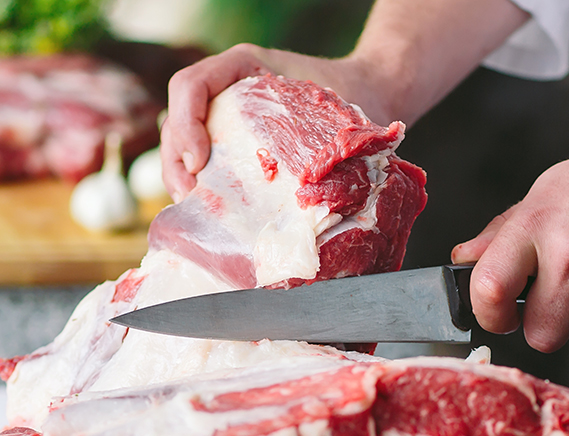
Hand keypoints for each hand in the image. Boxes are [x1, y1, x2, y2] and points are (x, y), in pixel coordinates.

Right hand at [161, 44, 391, 200]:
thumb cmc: (352, 97)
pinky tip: (208, 209)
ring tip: (194, 206)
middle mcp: (229, 89)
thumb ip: (327, 136)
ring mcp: (227, 116)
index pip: (193, 85)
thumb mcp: (336, 109)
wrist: (368, 92)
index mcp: (246, 68)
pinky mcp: (233, 143)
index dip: (186, 123)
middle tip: (190, 196)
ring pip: (182, 141)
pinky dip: (199, 183)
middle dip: (176, 160)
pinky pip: (202, 159)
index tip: (199, 161)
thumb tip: (315, 192)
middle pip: (178, 118)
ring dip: (179, 175)